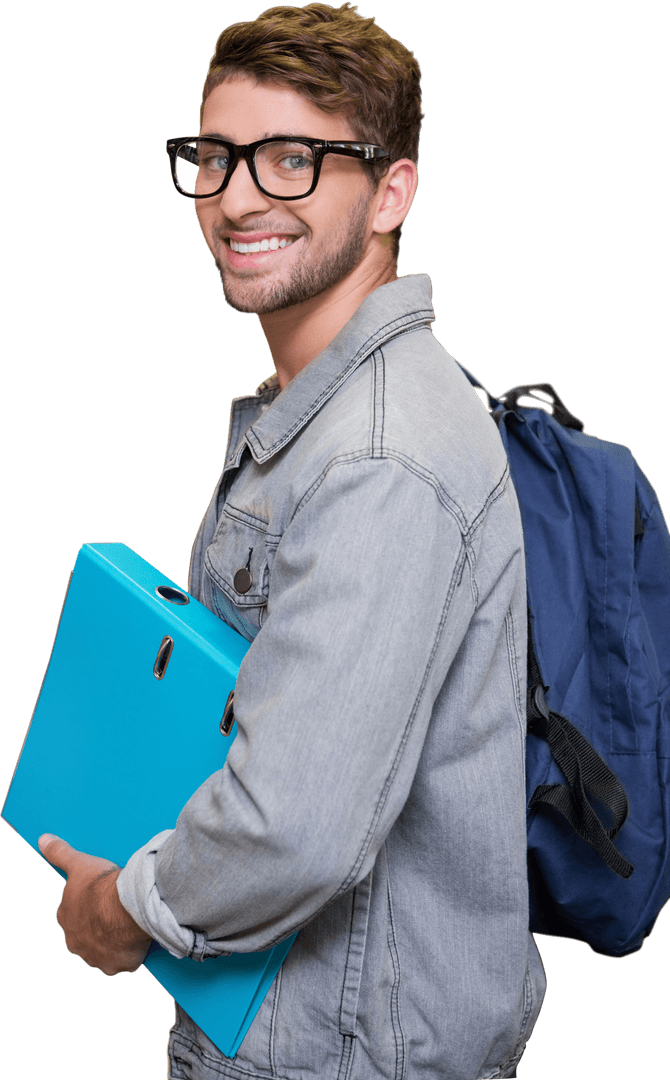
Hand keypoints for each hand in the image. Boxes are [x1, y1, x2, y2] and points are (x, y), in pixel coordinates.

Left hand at [38, 834, 152, 975]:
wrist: (127, 907)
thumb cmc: (101, 888)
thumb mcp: (78, 864)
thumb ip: (59, 853)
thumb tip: (44, 840)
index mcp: (67, 921)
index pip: (73, 916)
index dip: (87, 907)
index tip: (99, 899)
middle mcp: (78, 944)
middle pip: (88, 936)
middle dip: (99, 928)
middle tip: (114, 911)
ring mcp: (98, 957)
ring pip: (106, 950)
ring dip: (114, 941)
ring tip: (128, 924)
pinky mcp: (119, 964)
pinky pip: (125, 960)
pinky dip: (131, 952)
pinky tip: (137, 938)